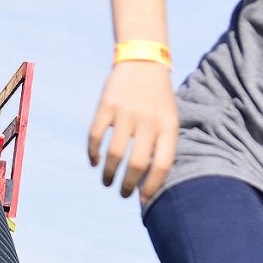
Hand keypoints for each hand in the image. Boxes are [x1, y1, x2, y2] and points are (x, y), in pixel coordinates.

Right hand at [88, 62, 177, 199]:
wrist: (144, 61)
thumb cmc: (159, 100)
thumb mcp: (169, 120)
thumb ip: (162, 147)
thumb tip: (148, 183)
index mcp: (168, 126)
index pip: (162, 165)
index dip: (152, 187)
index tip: (143, 201)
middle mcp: (148, 120)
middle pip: (137, 164)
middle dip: (128, 186)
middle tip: (123, 194)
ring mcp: (126, 112)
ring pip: (114, 154)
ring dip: (109, 174)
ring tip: (108, 183)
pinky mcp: (106, 104)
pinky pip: (95, 136)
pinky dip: (93, 153)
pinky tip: (95, 162)